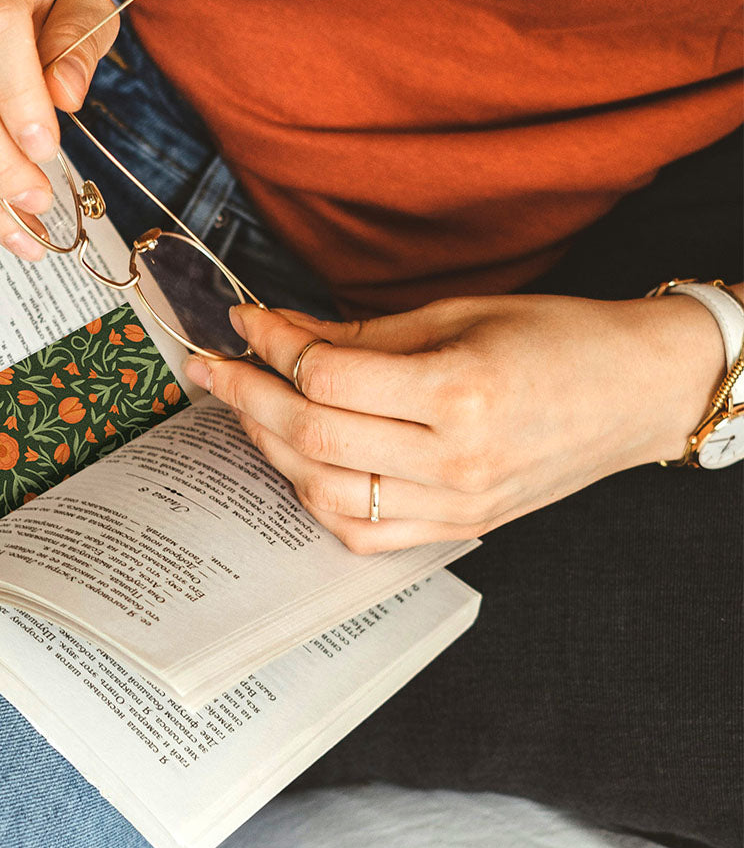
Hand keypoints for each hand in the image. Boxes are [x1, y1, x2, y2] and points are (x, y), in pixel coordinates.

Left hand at [182, 294, 725, 552]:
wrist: (635, 391)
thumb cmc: (557, 338)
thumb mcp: (457, 315)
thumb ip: (361, 335)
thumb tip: (282, 332)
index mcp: (459, 392)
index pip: (328, 374)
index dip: (271, 343)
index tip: (243, 320)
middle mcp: (455, 460)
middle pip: (313, 436)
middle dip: (247, 395)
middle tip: (212, 365)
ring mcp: (456, 505)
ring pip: (325, 492)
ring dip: (271, 447)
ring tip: (247, 408)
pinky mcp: (458, 527)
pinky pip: (362, 532)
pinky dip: (314, 498)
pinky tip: (295, 460)